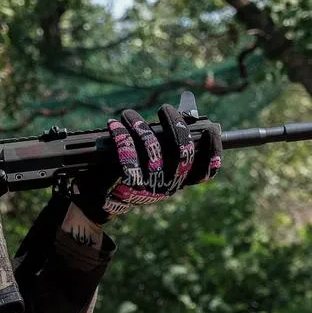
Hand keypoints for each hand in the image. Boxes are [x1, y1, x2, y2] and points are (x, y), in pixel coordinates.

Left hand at [72, 104, 221, 223]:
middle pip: (183, 152)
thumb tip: (186, 115)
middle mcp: (169, 186)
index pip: (207, 171)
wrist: (98, 202)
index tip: (210, 129)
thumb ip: (168, 146)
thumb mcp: (151, 165)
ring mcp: (151, 187)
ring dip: (140, 125)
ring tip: (128, 115)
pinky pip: (129, 154)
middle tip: (165, 109)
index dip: (213, 149)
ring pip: (153, 148)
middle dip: (175, 123)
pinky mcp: (129, 186)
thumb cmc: (127, 176)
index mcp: (179, 182)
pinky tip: (114, 126)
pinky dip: (121, 136)